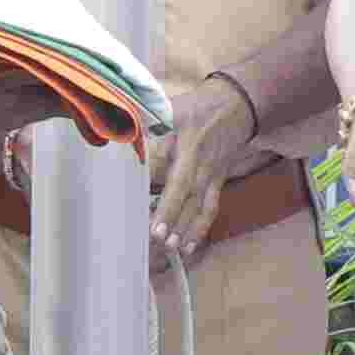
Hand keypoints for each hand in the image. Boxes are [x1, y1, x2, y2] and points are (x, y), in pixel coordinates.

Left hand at [153, 74, 256, 262]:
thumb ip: (147, 120)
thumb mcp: (172, 108)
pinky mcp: (217, 184)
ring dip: (187, 229)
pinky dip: (200, 230)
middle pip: (187, 194)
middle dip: (173, 215)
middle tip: (156, 237)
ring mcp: (212, 176)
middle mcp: (201, 165)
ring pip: (200, 206)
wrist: (236, 106)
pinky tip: (188, 247)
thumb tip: (118, 129)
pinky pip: (210, 209)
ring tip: (172, 248)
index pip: (175, 173)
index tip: (147, 210)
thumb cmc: (197, 108)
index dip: (163, 194)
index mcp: (189, 145)